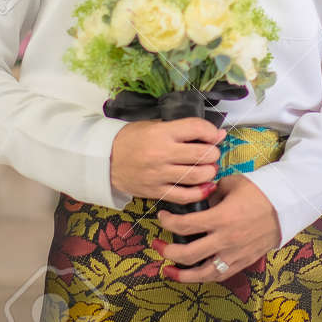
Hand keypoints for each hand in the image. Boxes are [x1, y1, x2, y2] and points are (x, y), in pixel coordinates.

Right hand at [109, 118, 225, 202]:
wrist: (105, 159)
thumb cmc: (132, 139)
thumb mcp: (154, 125)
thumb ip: (183, 129)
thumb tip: (216, 133)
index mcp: (162, 132)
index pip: (197, 128)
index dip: (212, 131)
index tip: (215, 135)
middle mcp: (162, 153)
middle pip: (202, 154)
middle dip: (214, 153)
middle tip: (212, 153)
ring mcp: (159, 174)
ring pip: (197, 176)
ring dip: (210, 172)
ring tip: (208, 168)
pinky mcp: (156, 191)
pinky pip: (185, 196)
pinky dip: (200, 192)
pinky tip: (205, 186)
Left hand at [152, 174, 280, 282]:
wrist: (286, 205)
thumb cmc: (259, 191)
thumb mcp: (231, 184)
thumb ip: (210, 192)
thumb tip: (195, 198)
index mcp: (221, 217)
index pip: (185, 225)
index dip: (168, 222)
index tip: (162, 217)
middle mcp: (226, 239)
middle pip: (188, 254)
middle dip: (167, 250)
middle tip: (157, 244)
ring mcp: (234, 254)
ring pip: (202, 273)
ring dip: (181, 274)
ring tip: (168, 269)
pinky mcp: (243, 262)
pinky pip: (219, 275)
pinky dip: (203, 277)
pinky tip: (192, 274)